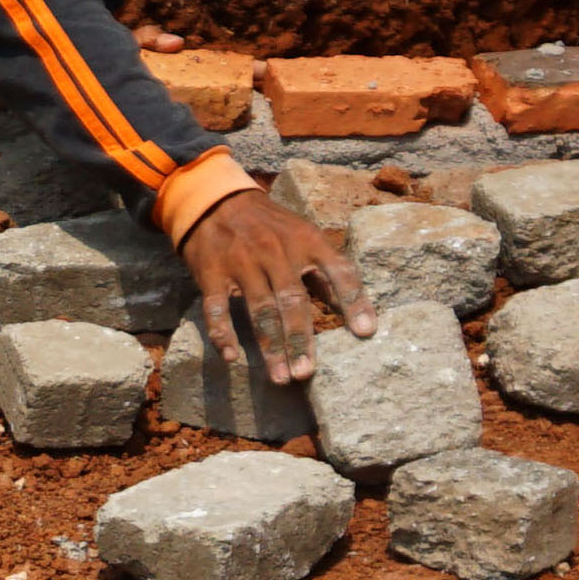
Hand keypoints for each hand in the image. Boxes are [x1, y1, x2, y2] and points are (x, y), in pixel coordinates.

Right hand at [180, 187, 370, 386]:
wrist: (216, 201)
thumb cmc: (269, 226)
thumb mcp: (303, 236)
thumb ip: (325, 271)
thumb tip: (354, 309)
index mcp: (308, 241)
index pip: (339, 272)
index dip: (354, 302)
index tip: (365, 333)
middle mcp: (277, 251)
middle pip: (293, 301)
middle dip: (301, 339)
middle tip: (306, 373)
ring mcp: (242, 262)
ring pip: (259, 310)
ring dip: (270, 346)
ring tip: (280, 377)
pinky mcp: (212, 273)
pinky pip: (217, 309)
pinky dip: (223, 334)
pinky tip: (231, 357)